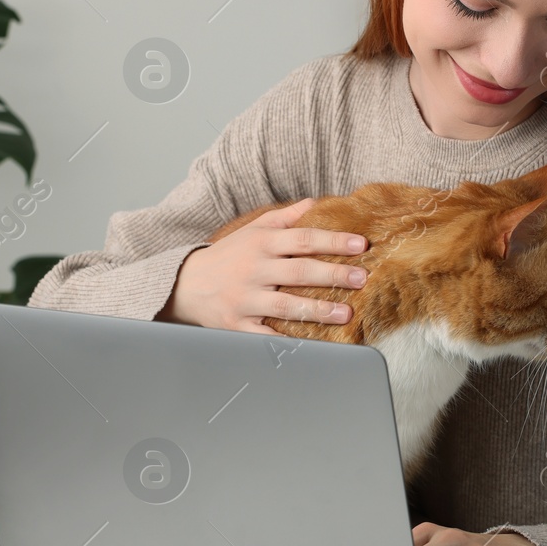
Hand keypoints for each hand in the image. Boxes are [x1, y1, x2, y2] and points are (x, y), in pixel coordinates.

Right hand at [162, 198, 368, 333]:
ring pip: (286, 305)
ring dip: (318, 310)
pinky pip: (266, 334)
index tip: (361, 244)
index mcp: (260, 243)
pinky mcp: (238, 325)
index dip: (333, 241)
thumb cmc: (227, 257)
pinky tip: (311, 342)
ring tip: (345, 312)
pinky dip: (287, 339)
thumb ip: (284, 218)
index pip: (303, 239)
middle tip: (361, 278)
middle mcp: (253, 270)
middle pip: (299, 271)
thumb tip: (315, 203)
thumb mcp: (251, 231)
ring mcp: (245, 299)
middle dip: (333, 274)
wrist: (184, 285)